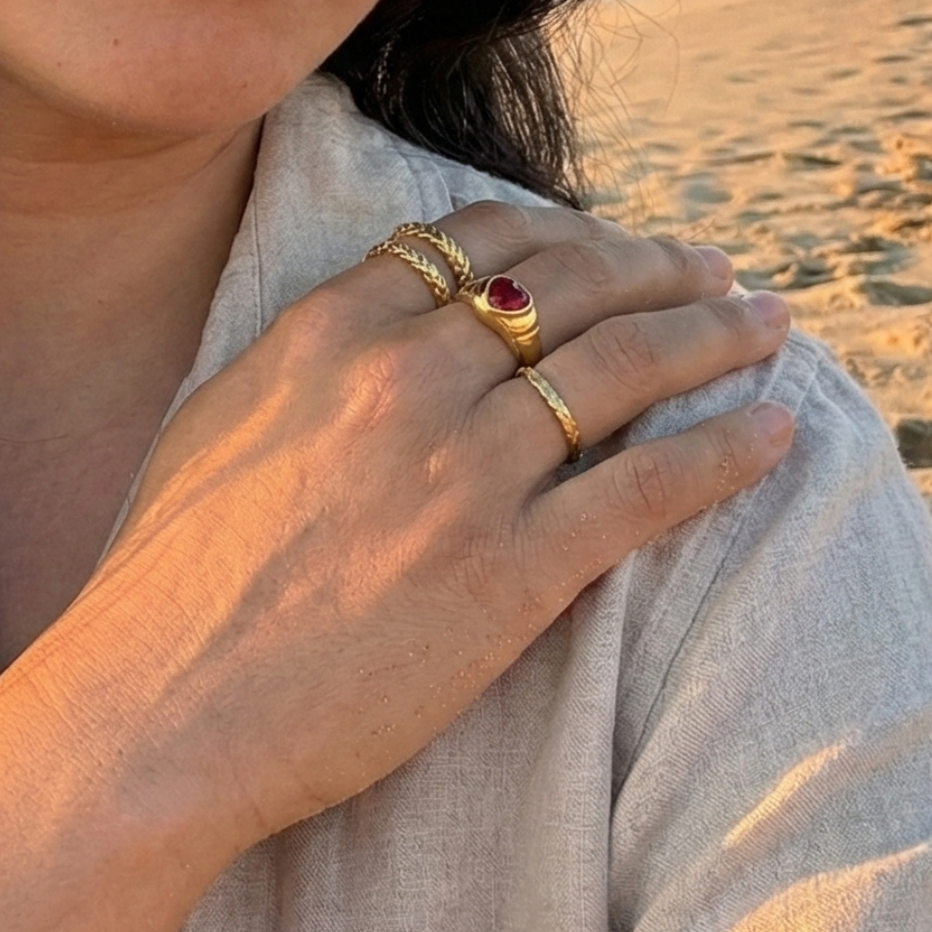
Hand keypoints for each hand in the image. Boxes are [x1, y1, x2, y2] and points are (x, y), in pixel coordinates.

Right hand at [28, 200, 791, 855]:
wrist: (158, 701)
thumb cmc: (172, 572)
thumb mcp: (222, 416)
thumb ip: (309, 354)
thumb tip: (374, 324)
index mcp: (333, 329)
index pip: (479, 238)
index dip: (564, 230)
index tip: (611, 243)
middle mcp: (408, 375)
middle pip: (569, 284)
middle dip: (658, 266)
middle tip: (715, 271)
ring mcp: (464, 469)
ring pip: (624, 367)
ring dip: (712, 335)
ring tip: (766, 325)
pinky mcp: (511, 569)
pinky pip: (645, 488)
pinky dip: (723, 450)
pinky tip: (772, 428)